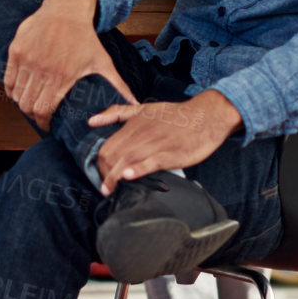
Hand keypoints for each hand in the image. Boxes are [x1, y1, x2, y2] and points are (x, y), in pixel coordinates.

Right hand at [5, 0, 135, 129]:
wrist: (67, 9)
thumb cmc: (86, 38)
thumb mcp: (103, 62)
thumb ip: (118, 86)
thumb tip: (135, 105)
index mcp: (63, 74)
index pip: (44, 110)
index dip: (44, 123)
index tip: (48, 126)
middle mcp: (42, 67)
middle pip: (28, 105)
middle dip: (33, 116)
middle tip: (40, 117)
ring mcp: (27, 58)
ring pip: (17, 94)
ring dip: (23, 103)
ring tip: (32, 104)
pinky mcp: (16, 50)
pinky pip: (8, 80)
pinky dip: (13, 90)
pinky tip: (21, 92)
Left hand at [88, 89, 242, 195]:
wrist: (205, 116)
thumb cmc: (176, 115)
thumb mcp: (144, 108)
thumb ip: (117, 113)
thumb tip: (91, 121)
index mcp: (134, 124)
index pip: (107, 147)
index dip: (100, 164)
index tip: (102, 175)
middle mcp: (141, 133)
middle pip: (112, 155)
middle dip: (105, 174)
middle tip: (106, 187)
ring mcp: (156, 143)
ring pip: (127, 160)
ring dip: (114, 177)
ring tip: (110, 190)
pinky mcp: (171, 154)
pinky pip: (150, 162)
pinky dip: (138, 169)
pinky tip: (129, 176)